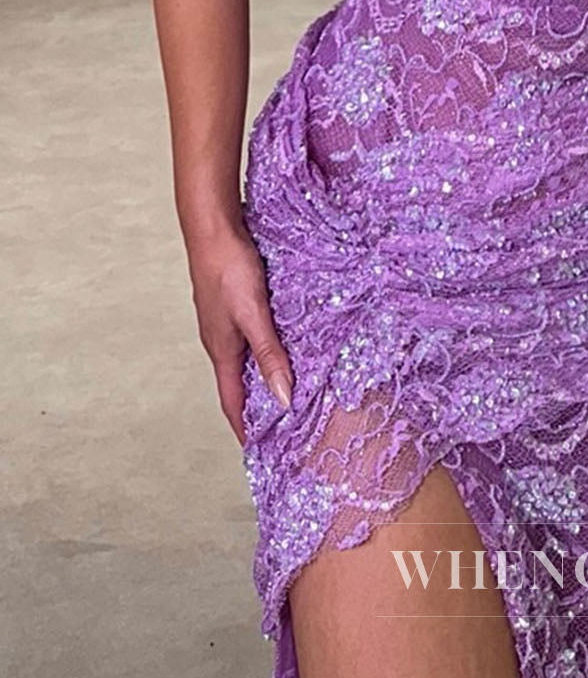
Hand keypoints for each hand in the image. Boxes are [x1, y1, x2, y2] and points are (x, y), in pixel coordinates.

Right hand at [187, 223, 292, 445]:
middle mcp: (220, 340)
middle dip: (256, 408)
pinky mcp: (233, 303)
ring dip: (262, 378)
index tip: (258, 451)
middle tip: (280, 427)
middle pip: (239, 384)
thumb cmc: (229, 269)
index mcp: (222, 350)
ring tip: (286, 391)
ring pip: (246, 359)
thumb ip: (269, 355)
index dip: (245, 427)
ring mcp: (225, 321)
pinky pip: (250, 337)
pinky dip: (265, 351)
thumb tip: (281, 399)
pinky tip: (282, 345)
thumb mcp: (254, 315)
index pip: (232, 401)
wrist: (213, 227)